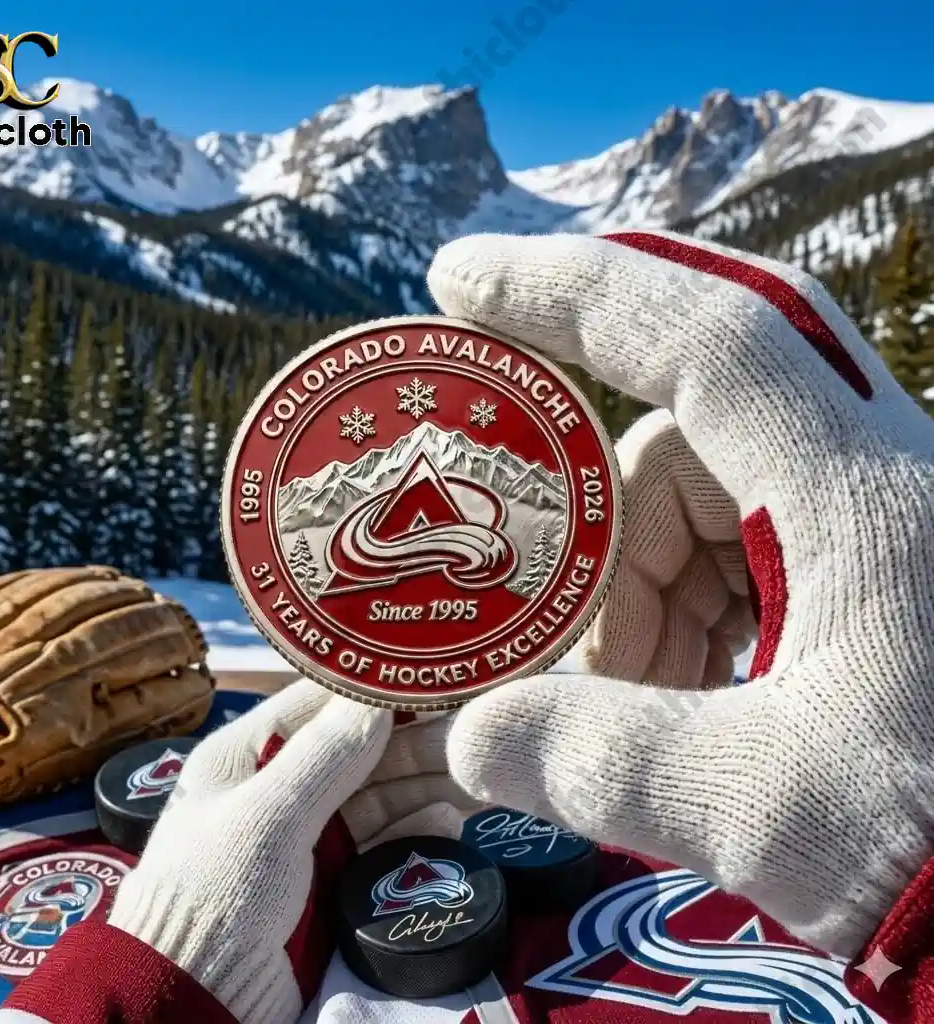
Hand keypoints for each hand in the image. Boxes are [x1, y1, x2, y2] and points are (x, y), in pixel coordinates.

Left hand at [107, 680, 478, 1023]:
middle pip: (354, 750)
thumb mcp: (267, 817)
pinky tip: (448, 821)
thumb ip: (323, 756)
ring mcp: (303, 833)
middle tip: (465, 727)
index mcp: (243, 755)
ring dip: (420, 784)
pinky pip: (378, 840)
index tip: (425, 678)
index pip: (314, 702)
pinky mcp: (326, 875)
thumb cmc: (217, 894)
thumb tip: (375, 696)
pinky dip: (412, 829)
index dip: (369, 690)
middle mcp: (275, 786)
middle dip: (408, 740)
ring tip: (469, 774)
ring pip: (373, 795)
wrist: (196, 998)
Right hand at [428, 229, 933, 958]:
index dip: (575, 288)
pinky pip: (739, 546)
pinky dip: (691, 611)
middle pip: (682, 442)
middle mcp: (874, 472)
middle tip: (591, 668)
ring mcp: (872, 513)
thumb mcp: (774, 805)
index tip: (463, 275)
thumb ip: (609, 764)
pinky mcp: (870, 560)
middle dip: (613, 547)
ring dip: (650, 598)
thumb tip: (470, 739)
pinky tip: (700, 695)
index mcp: (862, 492)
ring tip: (653, 706)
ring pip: (704, 501)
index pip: (706, 330)